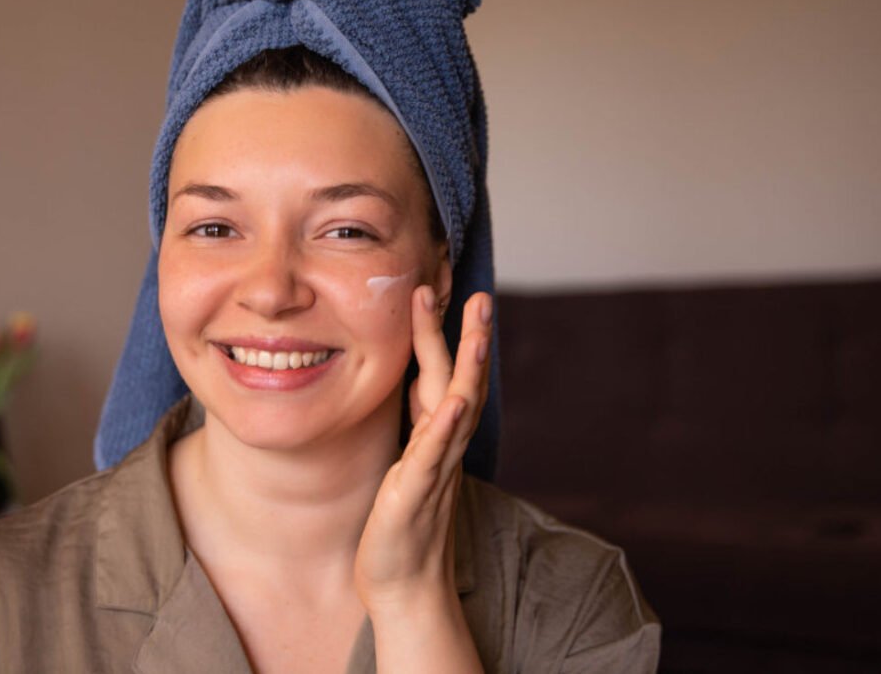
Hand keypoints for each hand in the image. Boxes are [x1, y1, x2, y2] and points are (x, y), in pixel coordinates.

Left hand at [354, 287, 492, 609]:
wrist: (404, 588)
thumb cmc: (400, 528)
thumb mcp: (407, 465)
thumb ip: (417, 430)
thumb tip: (416, 392)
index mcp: (436, 438)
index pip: (447, 376)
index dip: (446, 336)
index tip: (444, 293)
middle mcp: (443, 448)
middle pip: (465, 382)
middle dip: (472, 338)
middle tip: (480, 294)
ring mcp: (435, 469)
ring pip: (459, 410)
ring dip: (470, 368)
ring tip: (478, 330)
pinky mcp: (418, 495)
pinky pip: (435, 456)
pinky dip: (445, 426)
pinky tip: (454, 399)